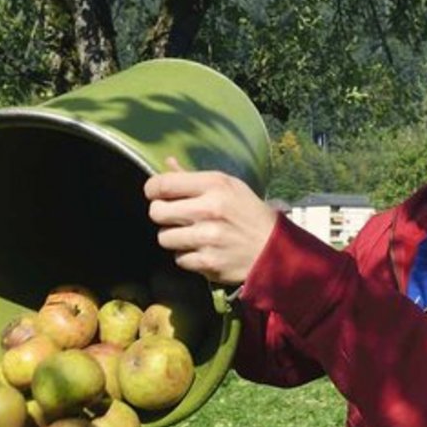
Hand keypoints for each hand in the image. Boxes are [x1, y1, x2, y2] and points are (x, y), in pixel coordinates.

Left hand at [144, 157, 277, 285]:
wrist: (274, 250)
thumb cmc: (248, 214)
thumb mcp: (228, 186)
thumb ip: (193, 177)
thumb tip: (167, 163)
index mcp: (214, 185)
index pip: (162, 184)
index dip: (152, 189)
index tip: (157, 194)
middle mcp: (209, 209)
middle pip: (156, 212)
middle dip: (162, 214)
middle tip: (175, 217)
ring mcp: (207, 238)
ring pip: (164, 238)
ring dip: (174, 238)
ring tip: (192, 235)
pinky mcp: (208, 263)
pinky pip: (179, 259)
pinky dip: (187, 257)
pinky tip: (203, 251)